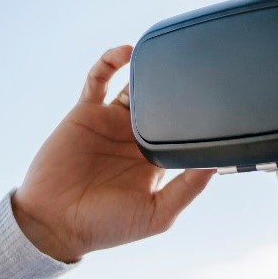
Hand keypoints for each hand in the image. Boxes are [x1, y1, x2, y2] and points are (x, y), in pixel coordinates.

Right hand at [12, 46, 213, 262]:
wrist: (56, 223)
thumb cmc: (108, 226)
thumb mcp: (158, 213)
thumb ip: (188, 188)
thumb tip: (215, 164)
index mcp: (158, 159)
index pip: (185, 129)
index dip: (200, 115)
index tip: (221, 100)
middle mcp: (137, 137)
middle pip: (164, 101)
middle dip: (179, 85)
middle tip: (197, 68)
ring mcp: (112, 122)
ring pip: (136, 85)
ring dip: (148, 68)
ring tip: (165, 54)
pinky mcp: (87, 112)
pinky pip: (99, 79)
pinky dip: (111, 62)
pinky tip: (127, 53)